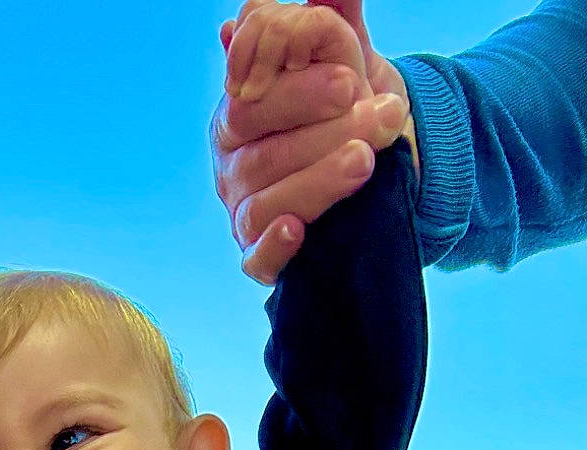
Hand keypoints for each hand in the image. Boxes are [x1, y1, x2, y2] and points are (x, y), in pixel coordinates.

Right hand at [213, 0, 411, 283]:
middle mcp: (233, 165)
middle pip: (259, 157)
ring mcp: (245, 213)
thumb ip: (325, 19)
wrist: (376, 157)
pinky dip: (274, 246)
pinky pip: (256, 259)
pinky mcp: (262, 256)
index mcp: (238, 112)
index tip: (350, 82)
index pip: (250, 105)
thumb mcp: (340, 53)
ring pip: (265, 204)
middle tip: (382, 117)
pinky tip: (297, 229)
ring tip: (366, 160)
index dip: (297, 95)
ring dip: (319, 181)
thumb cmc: (346, 103)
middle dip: (324, 136)